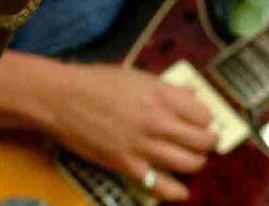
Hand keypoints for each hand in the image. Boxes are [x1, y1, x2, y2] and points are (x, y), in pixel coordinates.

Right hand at [45, 64, 217, 200]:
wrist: (60, 99)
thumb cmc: (94, 82)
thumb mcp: (135, 76)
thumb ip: (166, 87)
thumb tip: (191, 92)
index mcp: (161, 95)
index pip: (204, 114)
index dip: (206, 119)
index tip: (202, 122)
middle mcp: (157, 121)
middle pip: (203, 141)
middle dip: (208, 143)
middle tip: (203, 142)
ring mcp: (143, 145)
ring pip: (189, 163)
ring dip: (196, 163)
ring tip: (190, 159)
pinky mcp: (127, 165)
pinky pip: (160, 185)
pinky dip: (175, 191)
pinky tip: (180, 190)